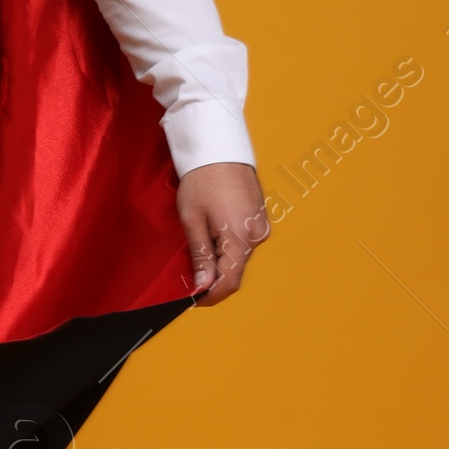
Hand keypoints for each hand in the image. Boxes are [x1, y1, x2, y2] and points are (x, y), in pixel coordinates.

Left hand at [177, 161, 268, 304]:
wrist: (219, 148)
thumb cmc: (202, 179)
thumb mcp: (192, 220)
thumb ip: (200, 256)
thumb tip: (203, 285)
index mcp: (241, 237)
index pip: (229, 282)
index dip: (210, 296)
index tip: (193, 299)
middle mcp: (257, 235)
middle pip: (235, 270)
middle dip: (212, 275)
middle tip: (187, 267)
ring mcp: (261, 227)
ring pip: (239, 256)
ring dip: (219, 258)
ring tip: (198, 240)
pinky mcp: (259, 219)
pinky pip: (243, 242)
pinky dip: (227, 245)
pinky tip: (211, 230)